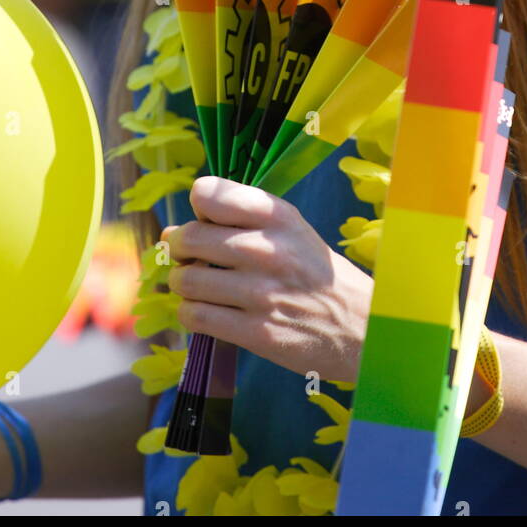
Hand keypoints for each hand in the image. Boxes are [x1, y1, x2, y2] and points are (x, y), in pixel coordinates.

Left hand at [162, 176, 373, 383]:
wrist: (358, 324)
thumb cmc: (313, 271)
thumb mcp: (289, 229)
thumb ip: (234, 221)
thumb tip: (168, 232)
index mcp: (277, 215)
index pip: (208, 194)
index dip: (199, 208)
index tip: (208, 221)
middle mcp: (267, 249)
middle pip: (189, 238)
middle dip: (178, 249)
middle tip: (189, 258)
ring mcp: (261, 293)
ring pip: (186, 281)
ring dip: (183, 284)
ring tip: (198, 287)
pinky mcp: (256, 332)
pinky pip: (195, 317)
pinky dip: (191, 314)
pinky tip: (206, 312)